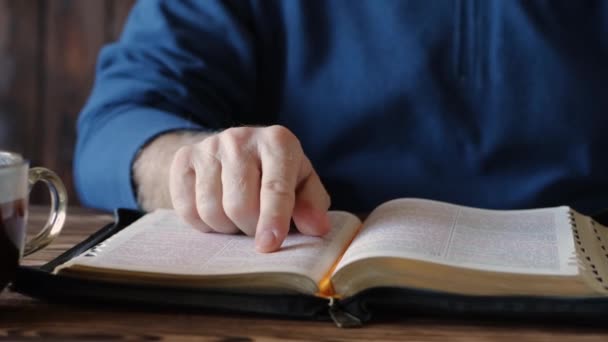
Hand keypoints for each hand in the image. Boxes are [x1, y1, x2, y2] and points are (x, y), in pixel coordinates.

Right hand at [169, 125, 330, 251]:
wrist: (235, 151)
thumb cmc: (276, 174)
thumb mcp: (302, 184)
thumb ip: (312, 205)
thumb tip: (316, 227)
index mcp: (278, 142)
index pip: (275, 187)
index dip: (273, 219)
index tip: (269, 245)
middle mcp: (241, 138)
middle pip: (240, 204)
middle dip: (249, 229)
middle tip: (257, 229)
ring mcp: (209, 146)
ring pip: (211, 209)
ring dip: (226, 228)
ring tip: (238, 220)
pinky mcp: (184, 158)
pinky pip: (186, 208)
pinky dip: (202, 223)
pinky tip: (216, 213)